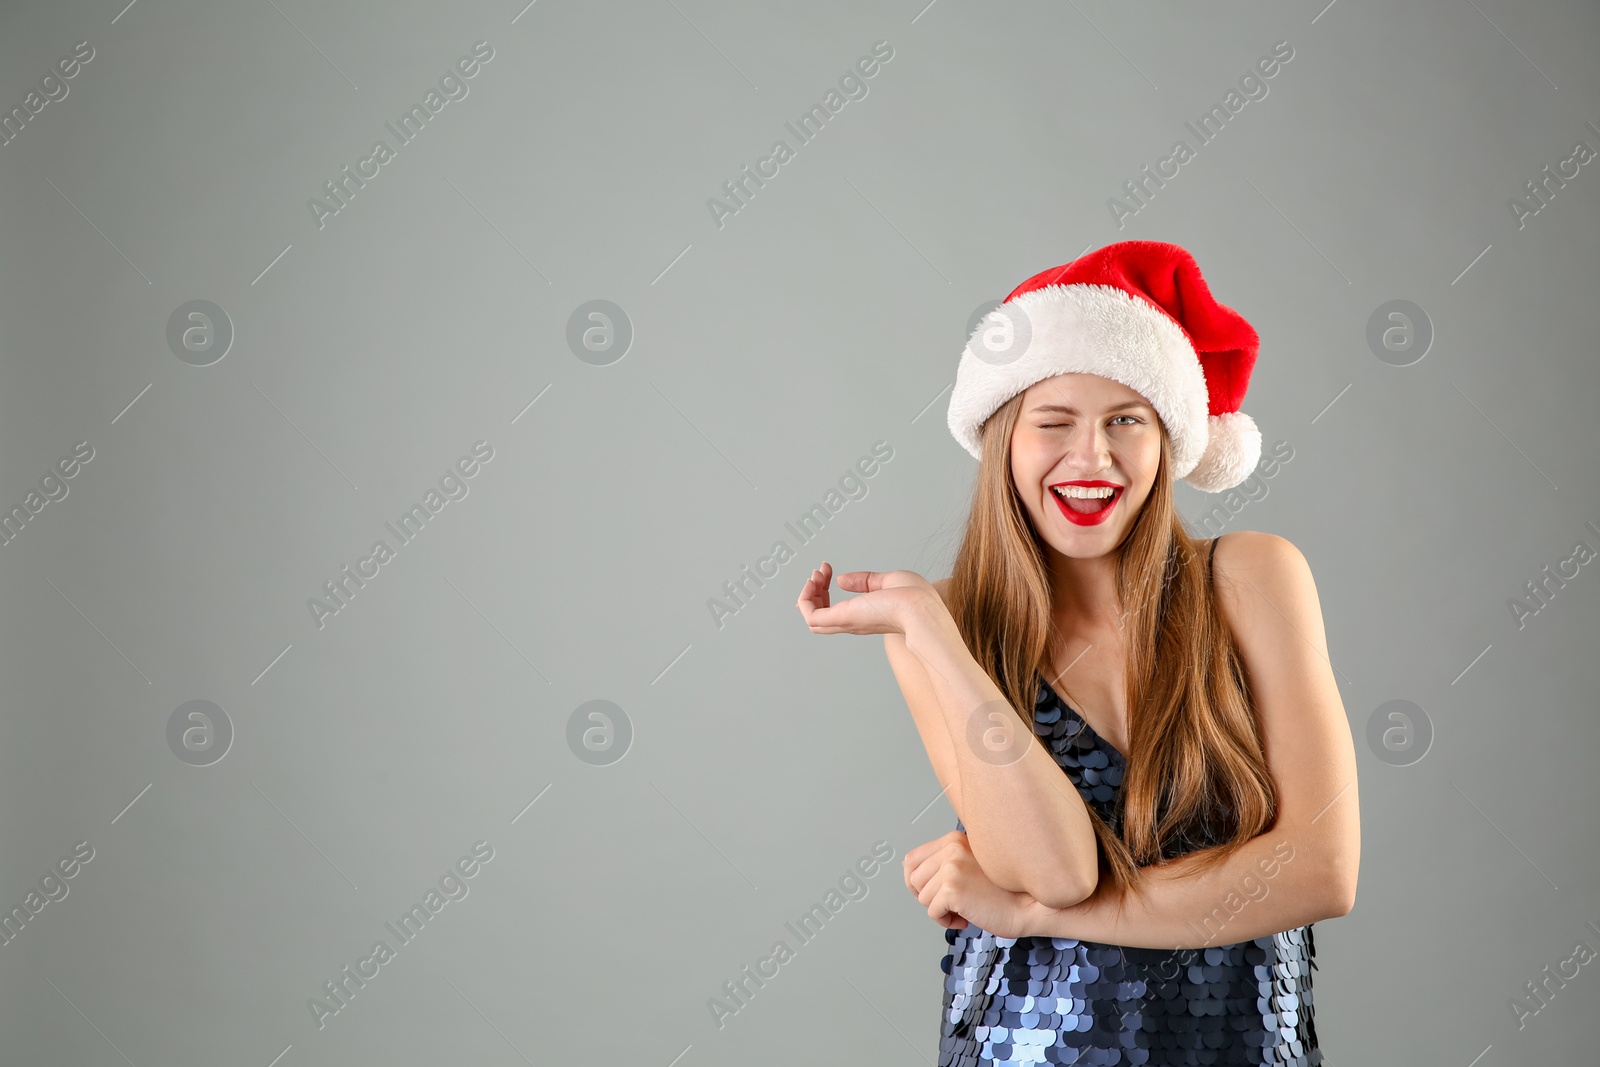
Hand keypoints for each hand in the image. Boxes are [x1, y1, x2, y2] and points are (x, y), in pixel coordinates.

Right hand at [795, 562, 939, 638]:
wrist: (922, 611)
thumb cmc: (916, 599)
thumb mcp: (889, 581)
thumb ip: (866, 581)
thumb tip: (842, 580)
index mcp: (866, 616)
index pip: (836, 613)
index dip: (825, 591)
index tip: (829, 570)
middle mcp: (854, 622)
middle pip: (820, 616)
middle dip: (814, 592)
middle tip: (819, 572)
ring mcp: (846, 621)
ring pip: (812, 616)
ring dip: (808, 594)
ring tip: (816, 574)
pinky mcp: (841, 618)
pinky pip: (810, 615)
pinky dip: (806, 598)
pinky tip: (814, 581)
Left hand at [903, 830, 1033, 937]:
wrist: (1030, 905)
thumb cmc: (1004, 890)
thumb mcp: (970, 863)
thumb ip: (945, 862)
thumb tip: (908, 871)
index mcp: (954, 839)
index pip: (912, 859)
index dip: (917, 882)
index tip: (932, 893)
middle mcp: (951, 848)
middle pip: (914, 879)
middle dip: (928, 897)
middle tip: (952, 903)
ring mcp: (951, 867)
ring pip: (922, 897)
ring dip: (941, 910)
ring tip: (965, 909)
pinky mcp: (951, 888)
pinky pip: (932, 912)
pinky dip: (946, 921)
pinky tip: (966, 917)